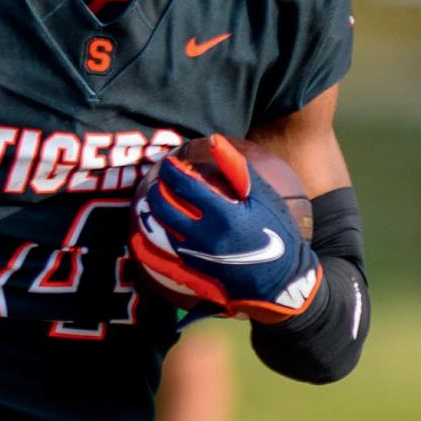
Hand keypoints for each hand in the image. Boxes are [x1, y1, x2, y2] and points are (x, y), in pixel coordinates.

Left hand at [130, 137, 319, 323]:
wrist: (282, 281)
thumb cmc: (277, 233)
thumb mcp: (263, 198)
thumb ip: (236, 168)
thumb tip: (214, 139)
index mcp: (223, 215)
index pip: (185, 186)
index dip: (173, 171)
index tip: (170, 164)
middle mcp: (204, 236)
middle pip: (165, 207)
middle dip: (158, 191)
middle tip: (158, 182)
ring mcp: (195, 258)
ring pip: (159, 231)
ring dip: (152, 214)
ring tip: (151, 202)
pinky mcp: (191, 276)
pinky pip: (159, 262)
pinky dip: (145, 249)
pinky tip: (137, 238)